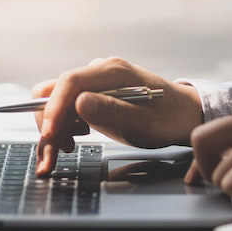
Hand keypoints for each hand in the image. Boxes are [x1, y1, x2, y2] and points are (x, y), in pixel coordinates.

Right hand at [32, 57, 202, 174]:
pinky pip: (67, 110)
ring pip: (58, 104)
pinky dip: (63, 129)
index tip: (49, 135)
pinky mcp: (93, 97)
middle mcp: (98, 73)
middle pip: (56, 93)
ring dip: (53, 131)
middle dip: (49, 126)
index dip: (54, 109)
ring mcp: (94, 84)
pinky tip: (73, 143)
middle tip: (49, 158)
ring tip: (60, 155)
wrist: (183, 116)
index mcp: (111, 71)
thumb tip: (79, 103)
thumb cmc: (168, 118)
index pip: (70, 83)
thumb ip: (111, 111)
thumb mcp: (142, 121)